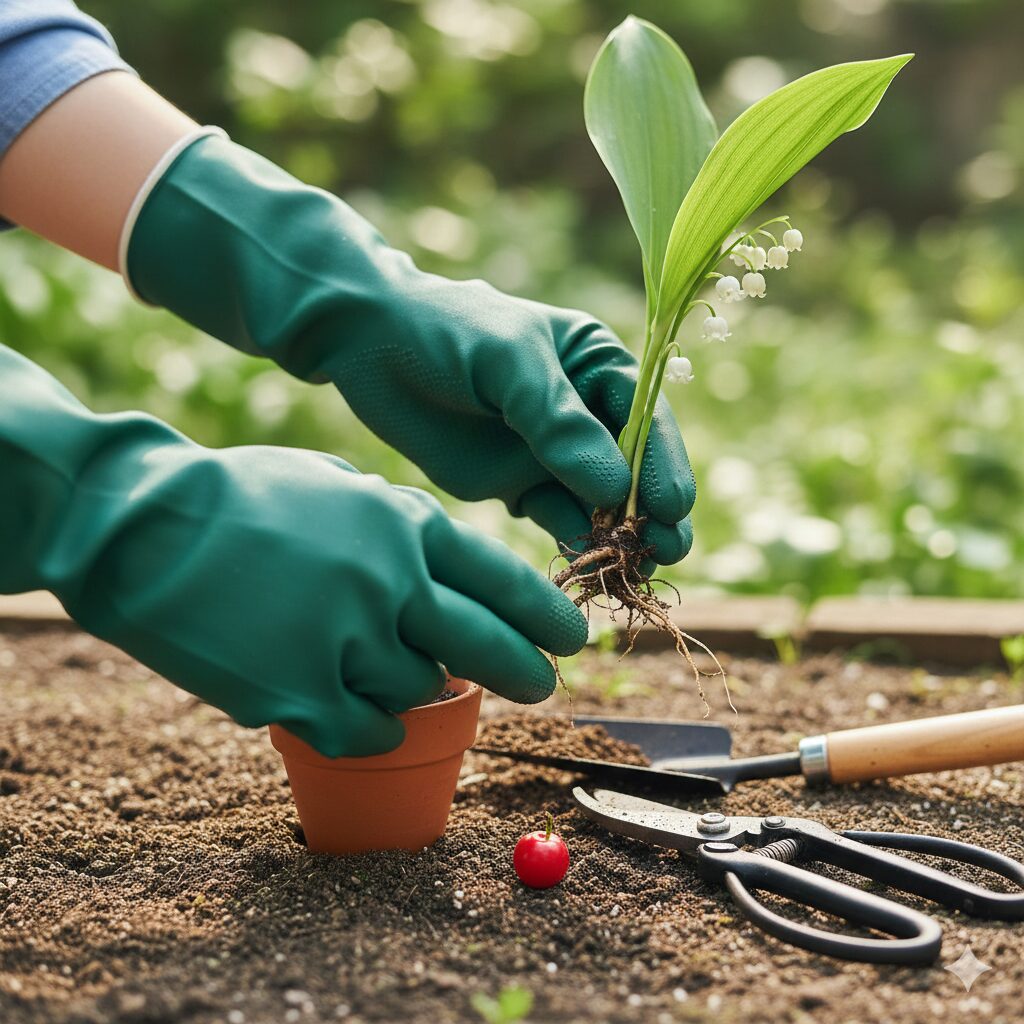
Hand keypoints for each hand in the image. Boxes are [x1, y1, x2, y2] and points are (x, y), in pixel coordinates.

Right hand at [0, 345, 586, 756]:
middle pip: (491, 647)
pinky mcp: (301, 695)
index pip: (505, 578)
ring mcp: (348, 642)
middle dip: (528, 671)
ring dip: (416, 685)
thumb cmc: (239, 497)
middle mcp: (391, 582)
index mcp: (404, 523)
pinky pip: (371, 728)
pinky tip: (348, 701)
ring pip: (425, 691)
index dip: (546, 614)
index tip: (570, 638)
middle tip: (542, 683)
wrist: (139, 525)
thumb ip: (398, 526)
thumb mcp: (336, 484)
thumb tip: (445, 574)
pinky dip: (371, 721)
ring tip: (378, 665)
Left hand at [127, 137, 695, 564]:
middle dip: (653, 509)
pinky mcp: (518, 486)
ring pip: (601, 503)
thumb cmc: (445, 332)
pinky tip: (589, 568)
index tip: (672, 506)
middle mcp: (586, 413)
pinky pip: (558, 521)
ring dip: (622, 536)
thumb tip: (616, 489)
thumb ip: (558, 423)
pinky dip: (576, 545)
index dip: (663, 462)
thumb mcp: (507, 363)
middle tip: (670, 551)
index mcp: (596, 365)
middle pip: (634, 467)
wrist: (369, 346)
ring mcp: (552, 454)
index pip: (646, 417)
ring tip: (638, 572)